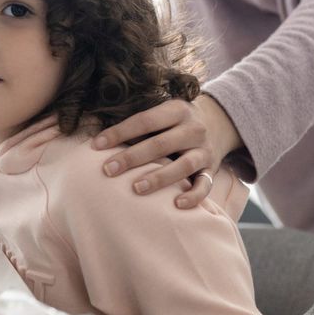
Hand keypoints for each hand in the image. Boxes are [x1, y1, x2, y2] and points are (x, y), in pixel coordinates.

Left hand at [91, 95, 242, 207]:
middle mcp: (193, 129)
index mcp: (177, 110)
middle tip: (108, 170)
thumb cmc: (173, 122)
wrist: (217, 123)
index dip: (119, 133)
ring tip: (137, 188)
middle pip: (161, 144)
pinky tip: (176, 205)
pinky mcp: (211, 170)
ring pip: (184, 165)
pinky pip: (205, 185)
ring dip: (159, 177)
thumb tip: (97, 139)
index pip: (144, 120)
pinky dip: (193, 196)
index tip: (96, 145)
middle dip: (132, 158)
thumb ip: (138, 124)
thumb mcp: (162, 113)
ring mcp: (204, 150)